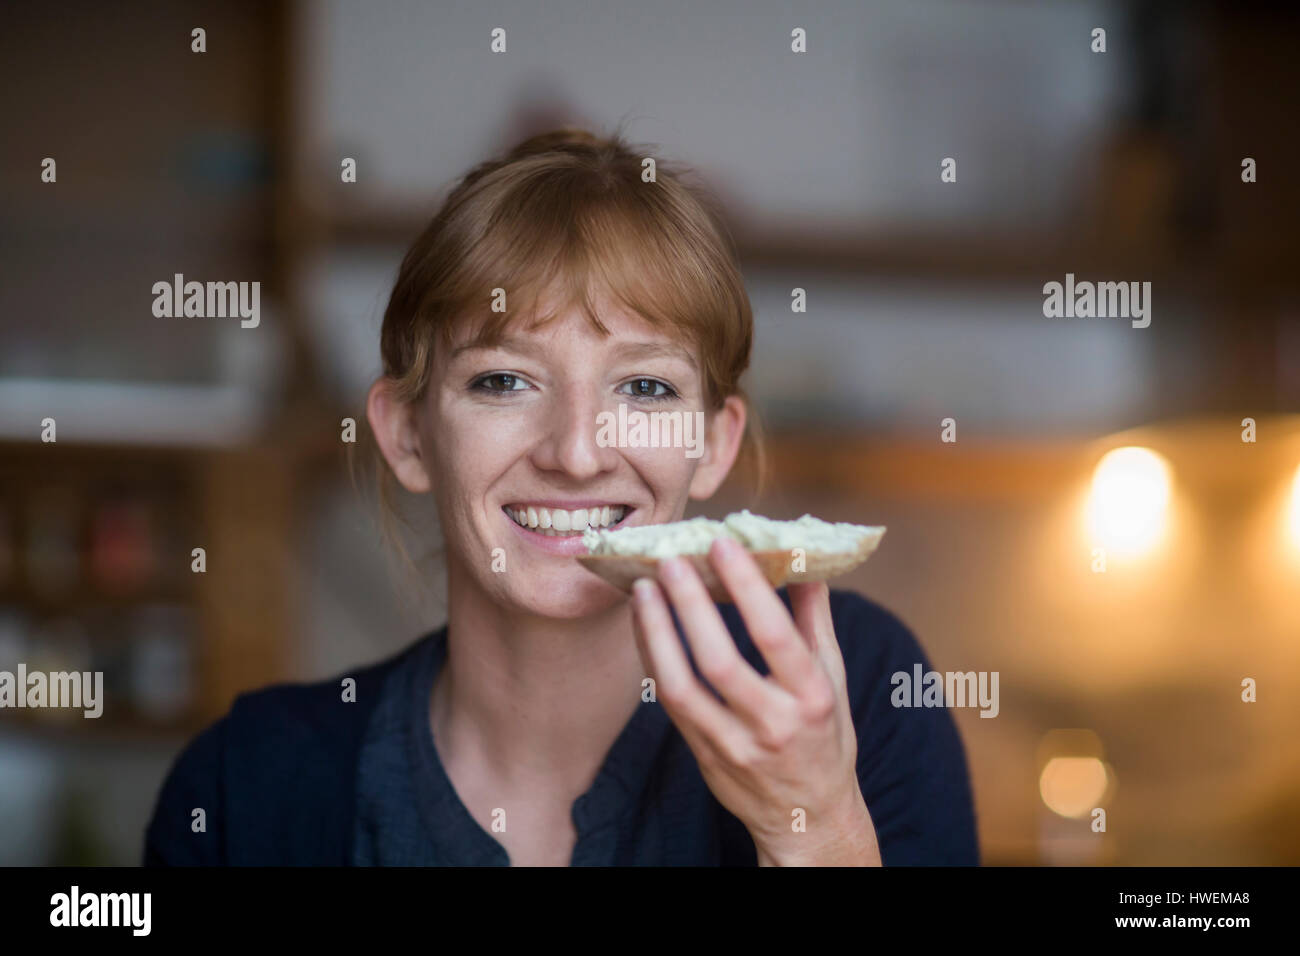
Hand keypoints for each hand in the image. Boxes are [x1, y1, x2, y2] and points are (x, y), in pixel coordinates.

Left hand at [629, 535, 880, 865]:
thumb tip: (802, 558)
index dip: (746, 588)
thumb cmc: (824, 738)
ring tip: (644, 588)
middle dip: (691, 606)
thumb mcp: (834, 680)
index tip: (723, 544)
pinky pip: (669, 702)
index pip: (775, 637)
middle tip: (671, 560)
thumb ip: (814, 619)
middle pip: (720, 662)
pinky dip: (653, 657)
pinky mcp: (704, 755)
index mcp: (812, 699)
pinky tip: (646, 623)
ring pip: (681, 686)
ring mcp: (733, 745)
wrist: (806, 819)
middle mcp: (773, 725)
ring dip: (657, 632)